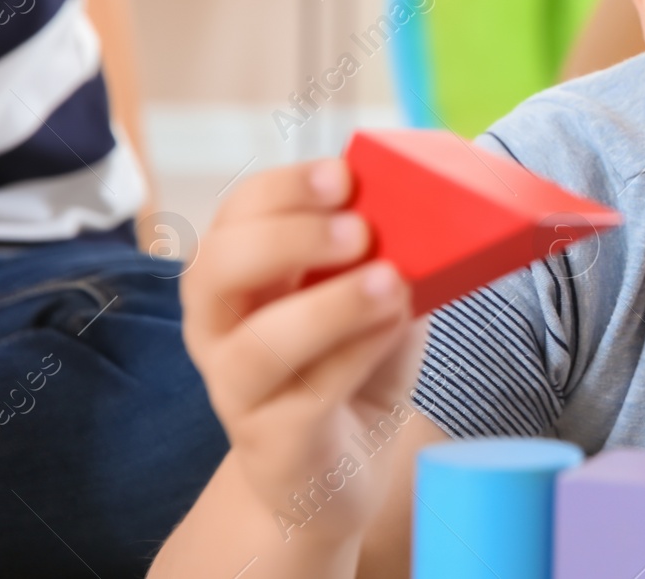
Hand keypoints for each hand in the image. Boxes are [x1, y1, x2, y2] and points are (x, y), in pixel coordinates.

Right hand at [181, 159, 426, 545]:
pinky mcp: (273, 444)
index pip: (237, 213)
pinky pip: (306, 396)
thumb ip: (386, 253)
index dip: (283, 189)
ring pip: (258, 344)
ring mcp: (238, 390)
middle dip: (289, 237)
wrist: (340, 469)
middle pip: (217, 269)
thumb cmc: (353, 363)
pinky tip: (393, 329)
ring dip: (329, 306)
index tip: (343, 176)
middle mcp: (220, 327)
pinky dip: (355, 355)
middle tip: (360, 228)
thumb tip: (426, 211)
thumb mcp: (374, 294)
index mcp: (240, 273)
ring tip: (390, 282)